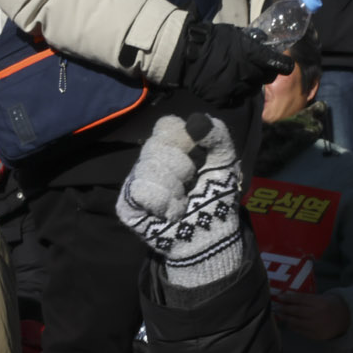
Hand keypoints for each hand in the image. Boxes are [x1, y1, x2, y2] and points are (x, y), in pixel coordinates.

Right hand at [116, 112, 247, 289]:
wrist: (211, 232)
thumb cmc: (216, 196)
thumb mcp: (225, 160)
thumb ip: (217, 133)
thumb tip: (196, 120)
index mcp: (170, 146)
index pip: (166, 126)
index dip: (184, 139)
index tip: (198, 157)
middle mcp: (149, 161)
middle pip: (156, 145)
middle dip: (182, 167)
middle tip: (190, 184)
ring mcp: (135, 182)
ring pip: (148, 168)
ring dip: (174, 188)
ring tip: (182, 202)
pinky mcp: (126, 205)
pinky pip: (140, 190)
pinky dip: (162, 202)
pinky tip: (170, 213)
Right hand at [175, 19, 293, 108]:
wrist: (186, 55)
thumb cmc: (211, 40)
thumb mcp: (236, 33)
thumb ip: (252, 41)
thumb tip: (264, 43)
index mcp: (253, 55)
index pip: (280, 65)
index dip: (285, 66)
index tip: (285, 67)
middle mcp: (248, 73)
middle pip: (267, 78)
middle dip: (264, 73)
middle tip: (254, 69)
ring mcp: (236, 88)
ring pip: (252, 90)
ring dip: (248, 84)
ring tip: (236, 77)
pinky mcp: (224, 100)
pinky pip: (236, 100)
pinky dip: (234, 95)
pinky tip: (226, 87)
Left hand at [273, 290, 351, 339]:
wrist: (345, 320)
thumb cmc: (331, 306)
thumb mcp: (323, 297)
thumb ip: (308, 298)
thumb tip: (288, 297)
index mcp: (320, 303)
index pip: (301, 299)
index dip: (288, 298)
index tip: (279, 297)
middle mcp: (318, 315)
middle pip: (296, 311)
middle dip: (285, 309)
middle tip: (277, 307)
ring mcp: (316, 326)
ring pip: (296, 322)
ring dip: (286, 318)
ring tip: (280, 315)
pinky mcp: (315, 335)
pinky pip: (300, 331)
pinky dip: (293, 327)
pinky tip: (289, 323)